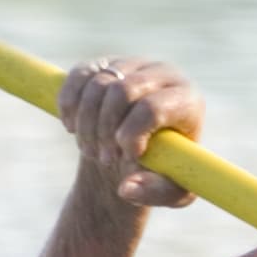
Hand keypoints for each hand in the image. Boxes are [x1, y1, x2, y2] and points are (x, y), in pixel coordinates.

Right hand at [57, 57, 204, 206]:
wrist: (141, 150)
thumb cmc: (165, 170)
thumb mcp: (171, 190)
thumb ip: (155, 192)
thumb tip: (126, 188)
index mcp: (188, 100)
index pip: (152, 108)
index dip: (131, 135)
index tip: (127, 158)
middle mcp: (164, 74)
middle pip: (122, 92)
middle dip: (105, 131)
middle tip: (104, 159)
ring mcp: (134, 65)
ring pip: (97, 85)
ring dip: (86, 124)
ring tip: (90, 151)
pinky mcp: (106, 64)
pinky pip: (79, 75)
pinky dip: (69, 103)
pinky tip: (72, 128)